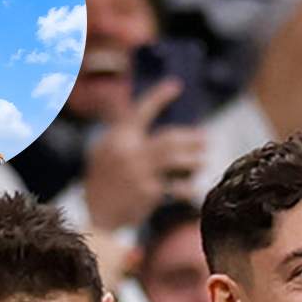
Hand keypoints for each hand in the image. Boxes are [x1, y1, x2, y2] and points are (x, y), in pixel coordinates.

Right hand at [84, 80, 205, 231]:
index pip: (141, 111)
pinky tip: (193, 189)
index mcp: (117, 138)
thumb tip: (142, 115)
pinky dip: (186, 188)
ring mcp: (138, 171)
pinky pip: (175, 186)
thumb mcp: (104, 152)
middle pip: (168, 138)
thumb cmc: (103, 182)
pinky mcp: (147, 191)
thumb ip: (123, 134)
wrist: (96, 215)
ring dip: (193, 160)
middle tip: (206, 140)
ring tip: (204, 161)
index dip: (159, 97)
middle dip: (190, 139)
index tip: (176, 85)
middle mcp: (128, 152)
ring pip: (175, 159)